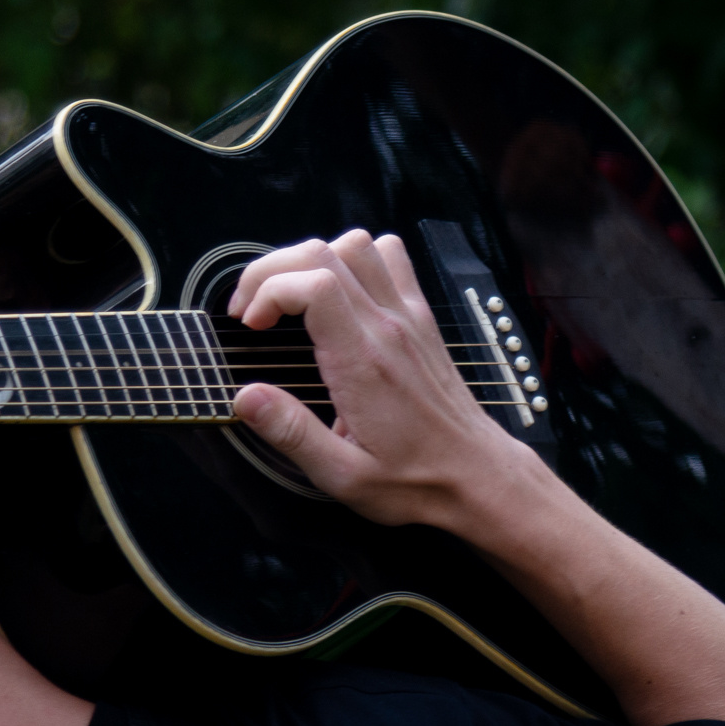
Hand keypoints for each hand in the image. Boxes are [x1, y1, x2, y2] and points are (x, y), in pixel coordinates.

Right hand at [224, 230, 536, 528]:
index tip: (250, 324)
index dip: (268, 291)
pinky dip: (357, 258)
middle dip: (271, 270)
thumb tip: (246, 397)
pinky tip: (339, 291)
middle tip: (251, 308)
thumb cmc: (416, 481)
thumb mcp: (343, 476)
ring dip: (312, 259)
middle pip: (324, 253)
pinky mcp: (421, 319)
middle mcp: (388, 328)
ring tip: (290, 296)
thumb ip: (292, 433)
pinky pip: (391, 259)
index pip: (313, 284)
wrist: (478, 476)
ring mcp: (408, 317)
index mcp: (364, 363)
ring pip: (358, 245)